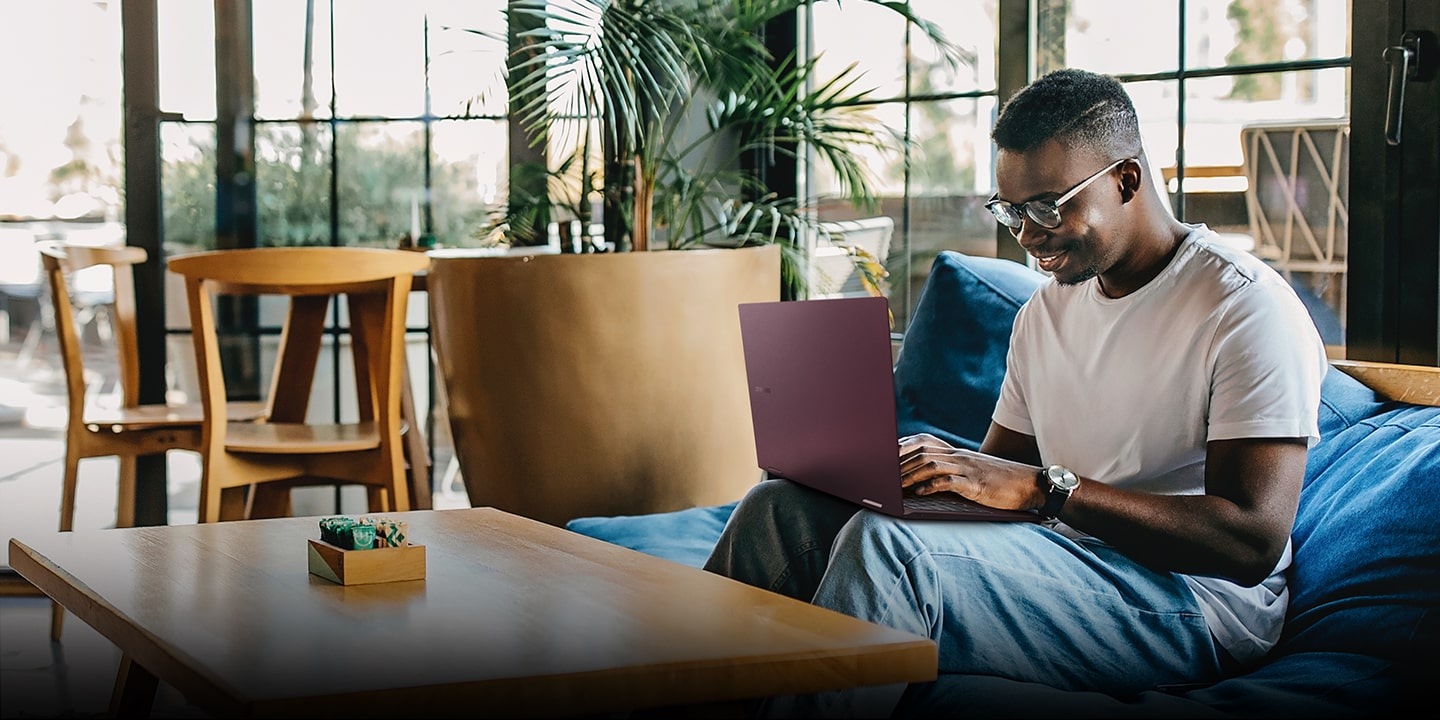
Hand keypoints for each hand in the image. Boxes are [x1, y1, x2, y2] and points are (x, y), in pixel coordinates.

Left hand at [897, 433, 1040, 510]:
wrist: (1029, 484)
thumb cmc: (998, 482)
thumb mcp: (971, 472)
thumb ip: (950, 472)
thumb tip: (923, 482)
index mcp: (956, 453)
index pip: (923, 441)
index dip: (901, 447)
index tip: (883, 457)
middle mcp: (959, 456)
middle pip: (922, 452)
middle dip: (899, 464)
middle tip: (881, 475)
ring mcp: (967, 468)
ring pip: (931, 464)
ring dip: (909, 475)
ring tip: (894, 486)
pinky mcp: (975, 484)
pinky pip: (949, 481)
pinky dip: (930, 486)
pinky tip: (918, 494)